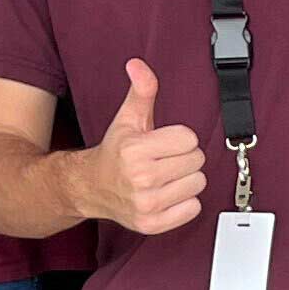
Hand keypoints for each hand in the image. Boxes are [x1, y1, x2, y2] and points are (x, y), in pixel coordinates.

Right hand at [76, 60, 205, 233]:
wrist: (90, 188)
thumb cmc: (114, 153)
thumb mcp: (127, 119)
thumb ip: (141, 90)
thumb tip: (138, 65)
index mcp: (135, 151)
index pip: (189, 138)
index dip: (179, 138)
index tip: (163, 143)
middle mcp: (140, 179)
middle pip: (197, 160)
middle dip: (183, 157)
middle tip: (163, 160)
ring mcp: (146, 204)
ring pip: (198, 184)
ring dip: (185, 179)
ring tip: (164, 177)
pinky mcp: (152, 224)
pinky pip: (193, 208)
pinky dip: (184, 202)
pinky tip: (166, 194)